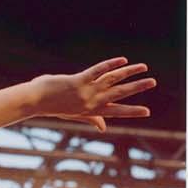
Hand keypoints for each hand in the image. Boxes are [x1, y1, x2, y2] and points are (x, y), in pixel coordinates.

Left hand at [27, 57, 156, 131]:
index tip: (147, 112)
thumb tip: (103, 128)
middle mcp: (91, 102)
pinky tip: (122, 60)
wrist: (34, 101)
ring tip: (143, 67)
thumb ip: (90, 119)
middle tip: (153, 82)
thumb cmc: (53, 106)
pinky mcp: (78, 81)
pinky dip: (111, 64)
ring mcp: (86, 91)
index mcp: (91, 110)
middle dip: (137, 88)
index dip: (132, 111)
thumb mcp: (73, 115)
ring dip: (129, 73)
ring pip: (112, 80)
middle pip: (119, 94)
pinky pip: (98, 71)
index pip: (116, 111)